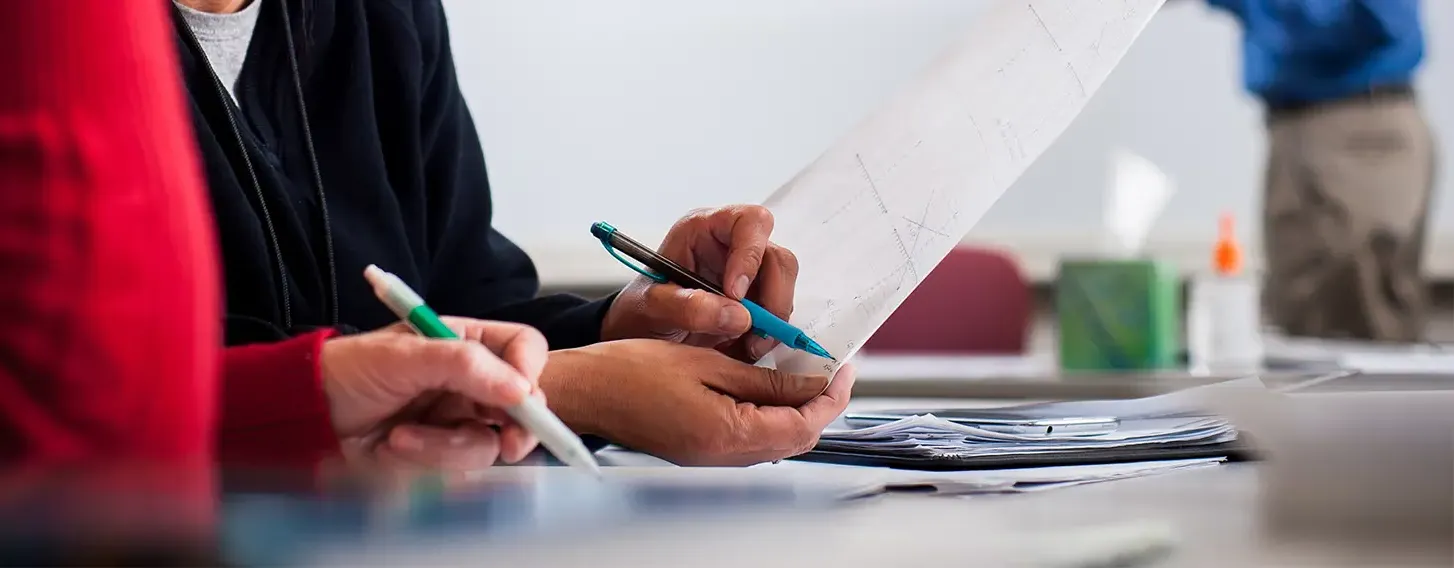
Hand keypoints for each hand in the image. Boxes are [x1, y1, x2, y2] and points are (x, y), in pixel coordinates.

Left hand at [320, 317, 547, 470]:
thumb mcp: (404, 356)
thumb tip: (519, 389)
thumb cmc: (348, 371)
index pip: (523, 349)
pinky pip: (456, 468)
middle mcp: (469, 381)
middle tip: (508, 445)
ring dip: (444, 446)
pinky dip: (425, 462)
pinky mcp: (438, 453)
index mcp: (467, 342)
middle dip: (514, 429)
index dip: (530, 371)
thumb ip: (464, 364)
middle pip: (521, 406)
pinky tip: (393, 448)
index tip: (522, 397)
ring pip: (486, 444)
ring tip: (401, 438)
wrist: (306, 417)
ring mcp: (455, 419)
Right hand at [540, 339, 853, 465]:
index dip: (832, 396)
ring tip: (803, 373)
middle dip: (820, 404)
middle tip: (829, 369)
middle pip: (797, 439)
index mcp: (728, 434)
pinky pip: (752, 441)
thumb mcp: (709, 362)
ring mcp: (712, 458)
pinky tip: (768, 388)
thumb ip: (764, 379)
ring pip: (777, 442)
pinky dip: (771, 416)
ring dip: (797, 411)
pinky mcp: (702, 452)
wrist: (587, 392)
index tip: (844, 368)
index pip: (804, 424)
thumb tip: (811, 382)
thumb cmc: (633, 371)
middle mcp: (724, 456)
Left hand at [600, 205, 799, 361]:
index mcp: (704, 230)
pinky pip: (778, 314)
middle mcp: (732, 246)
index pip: (748, 223)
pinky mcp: (756, 301)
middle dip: (773, 297)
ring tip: (746, 347)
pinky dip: (768, 335)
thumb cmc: (639, 310)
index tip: (735, 293)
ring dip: (773, 322)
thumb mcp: (650, 308)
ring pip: (783, 288)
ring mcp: (748, 274)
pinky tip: (744, 349)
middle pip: (777, 258)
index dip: (750, 255)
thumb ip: (687, 307)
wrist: (639, 336)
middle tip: (755, 332)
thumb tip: (738, 315)